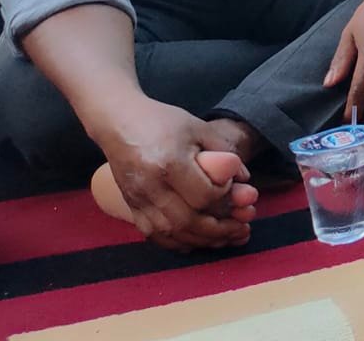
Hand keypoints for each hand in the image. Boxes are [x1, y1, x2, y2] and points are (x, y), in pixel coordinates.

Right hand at [92, 97, 251, 250]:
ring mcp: (137, 200)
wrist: (119, 123)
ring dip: (201, 240)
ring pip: (171, 234)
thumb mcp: (199, 128)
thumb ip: (225, 152)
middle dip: (219, 230)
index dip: (223, 196)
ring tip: (225, 238)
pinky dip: (177, 242)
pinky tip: (196, 240)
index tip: (230, 186)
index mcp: (169, 164)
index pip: (203, 196)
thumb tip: (244, 178)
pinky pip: (154, 235)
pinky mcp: (131, 206)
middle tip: (241, 229)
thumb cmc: (162, 121)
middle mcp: (150, 187)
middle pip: (187, 222)